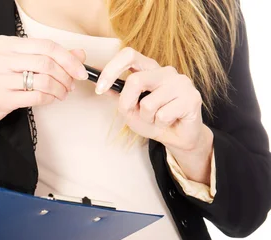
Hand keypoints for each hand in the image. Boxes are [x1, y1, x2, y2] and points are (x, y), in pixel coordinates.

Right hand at [0, 36, 87, 177]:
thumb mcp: (15, 64)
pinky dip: (49, 98)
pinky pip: (35, 96)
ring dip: (59, 88)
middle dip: (66, 74)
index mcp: (4, 44)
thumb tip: (79, 54)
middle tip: (72, 84)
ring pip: (43, 79)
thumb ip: (45, 57)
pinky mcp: (1, 98)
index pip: (45, 45)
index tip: (80, 70)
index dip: (68, 57)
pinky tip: (51, 99)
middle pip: (46, 61)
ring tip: (62, 93)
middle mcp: (0, 58)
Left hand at [96, 47, 213, 182]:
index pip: (128, 55)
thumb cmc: (153, 120)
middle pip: (136, 80)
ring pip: (148, 103)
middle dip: (128, 103)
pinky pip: (163, 115)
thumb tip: (95, 81)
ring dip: (147, 118)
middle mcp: (166, 71)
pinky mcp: (192, 98)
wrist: (177, 137)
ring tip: (157, 118)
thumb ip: (117, 94)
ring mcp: (181, 82)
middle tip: (135, 114)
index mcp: (149, 69)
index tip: (99, 88)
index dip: (111, 69)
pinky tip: (168, 121)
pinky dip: (160, 124)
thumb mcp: (129, 108)